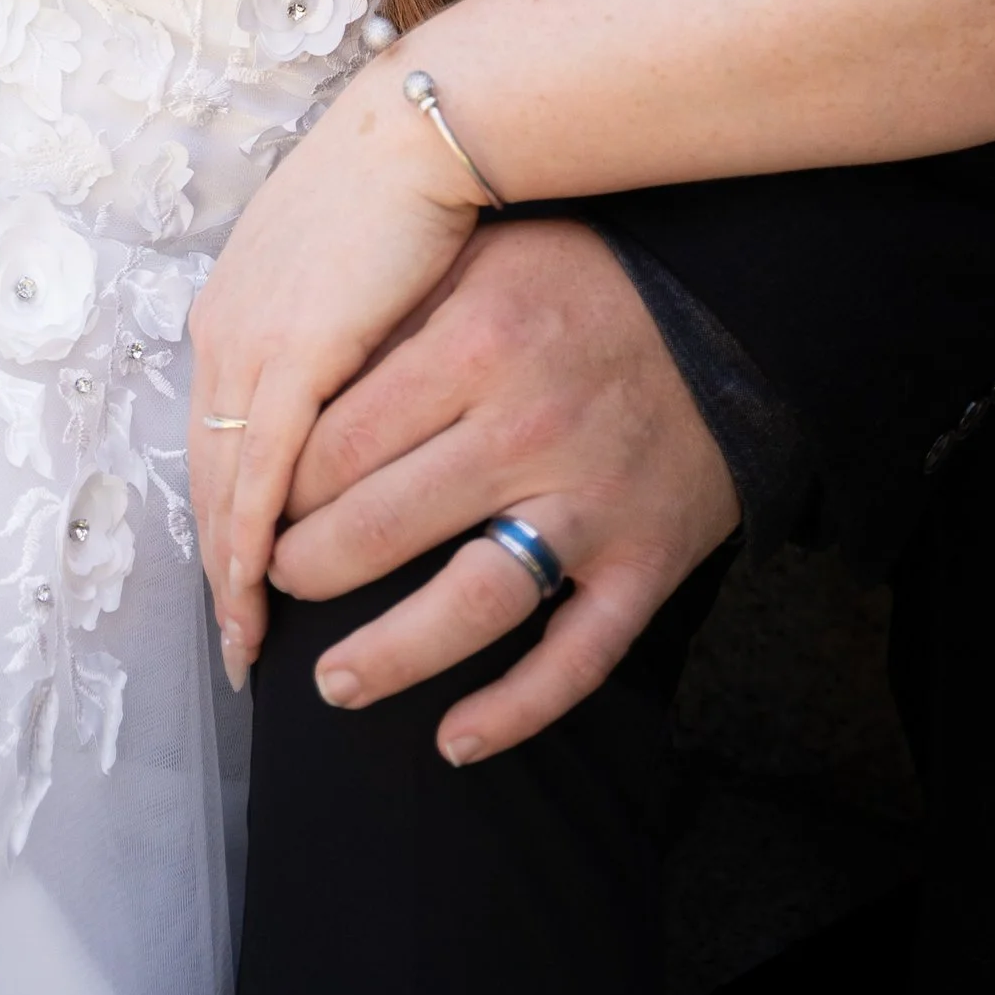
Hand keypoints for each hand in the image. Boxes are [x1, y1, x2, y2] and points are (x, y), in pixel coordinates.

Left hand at [187, 66, 487, 686]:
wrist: (422, 127)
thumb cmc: (409, 191)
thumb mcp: (354, 275)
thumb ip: (339, 337)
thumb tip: (356, 396)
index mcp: (236, 307)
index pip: (216, 434)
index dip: (224, 510)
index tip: (239, 575)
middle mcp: (226, 329)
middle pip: (207, 469)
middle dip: (217, 560)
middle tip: (236, 636)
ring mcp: (251, 341)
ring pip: (224, 480)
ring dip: (230, 567)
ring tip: (249, 639)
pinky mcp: (292, 353)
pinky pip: (261, 467)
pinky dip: (253, 534)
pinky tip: (262, 587)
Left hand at [267, 215, 739, 763]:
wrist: (736, 311)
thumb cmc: (584, 281)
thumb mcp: (487, 253)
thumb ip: (399, 308)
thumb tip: (289, 381)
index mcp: (482, 340)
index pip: (341, 439)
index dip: (280, 487)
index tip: (258, 507)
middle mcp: (532, 425)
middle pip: (384, 524)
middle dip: (310, 568)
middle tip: (279, 581)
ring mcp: (593, 503)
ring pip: (472, 603)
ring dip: (389, 656)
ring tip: (332, 685)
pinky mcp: (647, 561)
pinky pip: (578, 657)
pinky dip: (515, 711)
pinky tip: (453, 742)